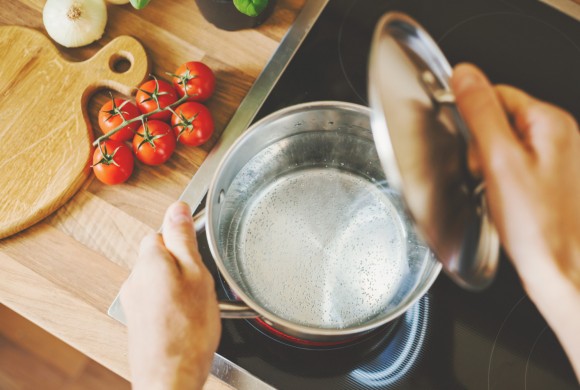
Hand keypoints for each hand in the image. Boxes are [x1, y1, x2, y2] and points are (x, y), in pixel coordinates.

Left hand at [120, 202, 220, 389]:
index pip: (163, 230)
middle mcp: (135, 278)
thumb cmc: (187, 331)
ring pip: (160, 278)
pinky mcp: (138, 320)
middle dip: (182, 263)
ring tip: (197, 304)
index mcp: (149, 260)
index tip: (200, 252)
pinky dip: (171, 303)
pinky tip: (187, 319)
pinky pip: (157, 298)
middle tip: (203, 282)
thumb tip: (176, 208)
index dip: (184, 239)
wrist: (170, 377)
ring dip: (177, 284)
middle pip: (160, 254)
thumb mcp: (196, 275)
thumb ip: (183, 239)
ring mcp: (134, 300)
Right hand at [451, 63, 579, 379]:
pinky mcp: (549, 179)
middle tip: (486, 175)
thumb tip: (464, 74)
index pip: (496, 94)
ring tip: (497, 191)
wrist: (561, 269)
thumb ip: (480, 113)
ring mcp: (555, 159)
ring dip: (489, 166)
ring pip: (503, 145)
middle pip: (499, 120)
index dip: (474, 121)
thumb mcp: (499, 161)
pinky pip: (512, 166)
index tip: (473, 149)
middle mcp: (558, 136)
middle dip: (481, 146)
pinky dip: (500, 180)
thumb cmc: (538, 225)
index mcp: (550, 122)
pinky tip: (505, 199)